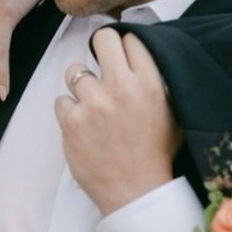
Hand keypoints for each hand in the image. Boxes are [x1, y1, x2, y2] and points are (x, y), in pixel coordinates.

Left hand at [55, 27, 182, 215]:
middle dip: (101, 47)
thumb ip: (156, 80)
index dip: (125, 47)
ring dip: (81, 84)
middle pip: (103, 39)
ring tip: (91, 102)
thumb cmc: (155, 153)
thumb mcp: (171, 110)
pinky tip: (82, 124)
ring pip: (75, 70)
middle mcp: (120, 87)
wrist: (136, 192)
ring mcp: (93, 103)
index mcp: (148, 82)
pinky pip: (61, 101)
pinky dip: (69, 111)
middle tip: (103, 63)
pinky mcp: (71, 122)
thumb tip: (140, 56)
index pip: (131, 39)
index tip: (123, 58)